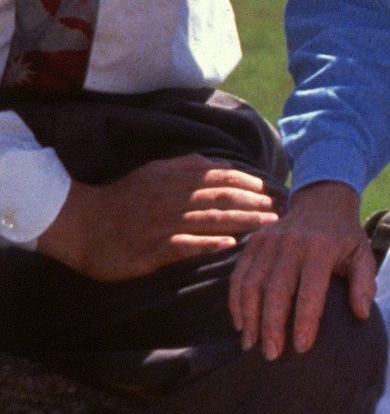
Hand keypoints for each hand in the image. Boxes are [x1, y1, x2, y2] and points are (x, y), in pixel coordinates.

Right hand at [36, 153, 280, 281]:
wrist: (80, 222)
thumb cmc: (124, 196)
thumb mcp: (156, 170)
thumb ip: (189, 164)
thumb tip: (224, 164)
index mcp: (178, 178)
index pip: (226, 178)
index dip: (255, 184)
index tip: (278, 192)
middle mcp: (175, 197)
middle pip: (225, 198)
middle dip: (259, 203)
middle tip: (285, 211)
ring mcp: (164, 224)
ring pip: (212, 220)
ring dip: (245, 221)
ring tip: (270, 226)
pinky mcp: (151, 249)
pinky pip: (185, 246)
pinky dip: (208, 244)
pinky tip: (230, 245)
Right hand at [229, 181, 374, 359]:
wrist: (323, 200)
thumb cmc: (343, 236)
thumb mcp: (362, 254)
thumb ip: (364, 284)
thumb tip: (361, 314)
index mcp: (322, 247)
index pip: (311, 290)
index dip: (306, 321)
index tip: (302, 347)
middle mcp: (293, 242)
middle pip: (277, 290)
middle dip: (272, 326)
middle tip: (272, 354)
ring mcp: (270, 240)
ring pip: (253, 284)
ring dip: (250, 318)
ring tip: (252, 345)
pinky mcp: (255, 241)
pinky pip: (239, 275)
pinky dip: (236, 301)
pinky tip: (240, 323)